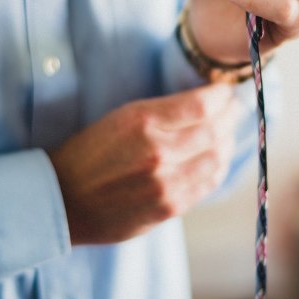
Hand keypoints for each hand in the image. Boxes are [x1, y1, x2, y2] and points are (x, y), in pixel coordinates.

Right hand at [48, 84, 238, 244]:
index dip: (221, 96)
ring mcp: (165, 182)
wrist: (63, 200)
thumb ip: (164, 111)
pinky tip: (217, 158)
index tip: (225, 92)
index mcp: (142, 121)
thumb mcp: (121, 117)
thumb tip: (207, 103)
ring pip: (217, 157)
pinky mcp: (169, 207)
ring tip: (227, 133)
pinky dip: (218, 167)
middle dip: (230, 116)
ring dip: (228, 142)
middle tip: (234, 109)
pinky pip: (208, 183)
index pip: (202, 104)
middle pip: (215, 130)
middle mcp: (157, 151)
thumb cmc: (91, 153)